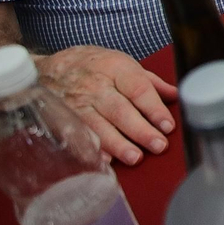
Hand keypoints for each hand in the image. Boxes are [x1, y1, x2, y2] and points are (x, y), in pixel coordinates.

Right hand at [35, 46, 177, 164]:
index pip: (138, 89)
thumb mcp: (122, 63)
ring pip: (99, 126)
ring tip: (136, 158)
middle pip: (120, 110)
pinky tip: (105, 161)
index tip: (168, 126)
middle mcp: (95, 86)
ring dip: (118, 144)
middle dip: (141, 130)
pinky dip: (92, 149)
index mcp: (115, 68)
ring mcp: (77, 104)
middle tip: (158, 146)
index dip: (154, 109)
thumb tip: (176, 95)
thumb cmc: (93, 65)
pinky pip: (79, 136)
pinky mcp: (64, 119)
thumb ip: (150, 81)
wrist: (47, 69)